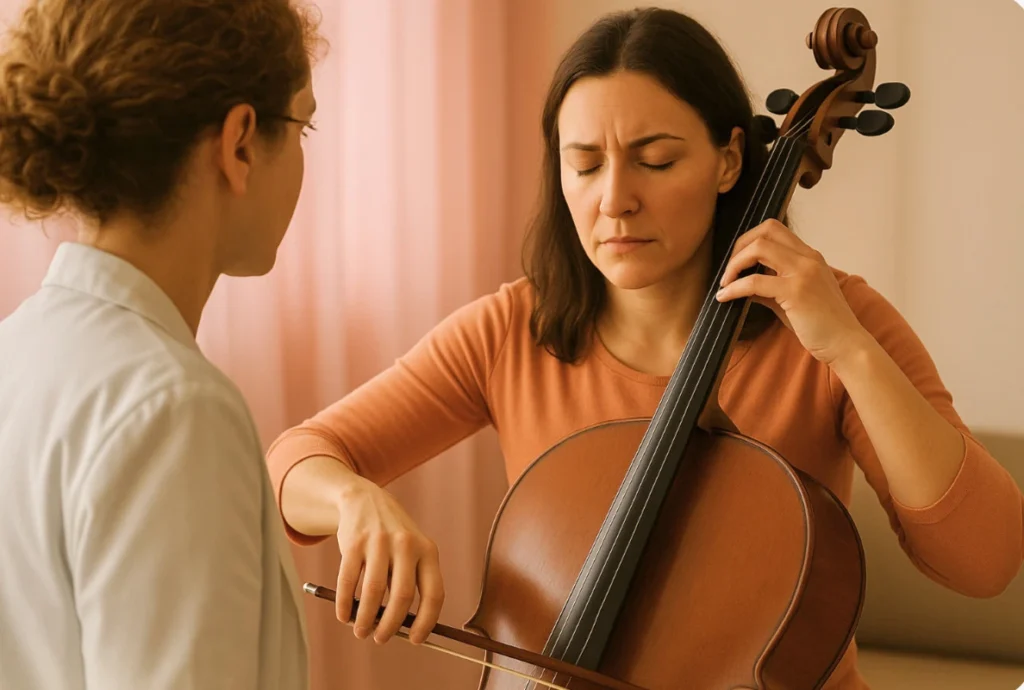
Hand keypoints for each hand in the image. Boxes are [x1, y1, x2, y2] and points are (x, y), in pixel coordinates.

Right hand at [333, 474, 444, 644]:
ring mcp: (379, 542)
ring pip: (373, 593)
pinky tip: (344, 615)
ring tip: (361, 630)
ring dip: (365, 619)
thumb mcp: (412, 551)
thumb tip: (403, 628)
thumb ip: (411, 582)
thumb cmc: (392, 538)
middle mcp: (406, 545)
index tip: (416, 639)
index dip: (426, 621)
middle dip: (391, 625)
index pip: (434, 593)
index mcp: (428, 550)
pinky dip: (345, 605)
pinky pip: (348, 582)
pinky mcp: (354, 542)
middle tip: (381, 639)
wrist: (365, 500)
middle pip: (402, 596)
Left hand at [715, 220, 869, 365]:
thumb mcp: (791, 300)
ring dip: (734, 264)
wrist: (846, 345)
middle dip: (739, 247)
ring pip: (759, 248)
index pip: (774, 229)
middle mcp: (808, 258)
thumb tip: (741, 284)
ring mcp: (803, 272)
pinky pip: (754, 281)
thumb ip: (769, 287)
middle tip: (728, 271)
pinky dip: (734, 288)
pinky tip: (724, 297)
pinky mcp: (796, 291)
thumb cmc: (821, 326)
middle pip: (766, 230)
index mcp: (809, 257)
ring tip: (725, 283)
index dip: (750, 240)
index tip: (738, 262)